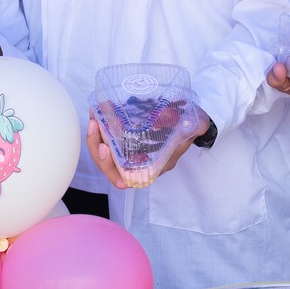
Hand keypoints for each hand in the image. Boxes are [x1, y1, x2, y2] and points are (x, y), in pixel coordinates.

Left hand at [87, 111, 208, 189]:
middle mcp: (136, 162)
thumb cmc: (189, 127)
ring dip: (94, 136)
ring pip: (103, 152)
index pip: (126, 177)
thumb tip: (195, 125)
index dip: (112, 169)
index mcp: (151, 166)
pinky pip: (105, 137)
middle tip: (96, 126)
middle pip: (109, 166)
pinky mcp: (123, 137)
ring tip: (93, 117)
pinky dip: (99, 127)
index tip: (106, 151)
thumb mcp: (194, 127)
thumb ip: (194, 128)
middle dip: (97, 148)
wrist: (188, 117)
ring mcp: (128, 150)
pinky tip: (96, 111)